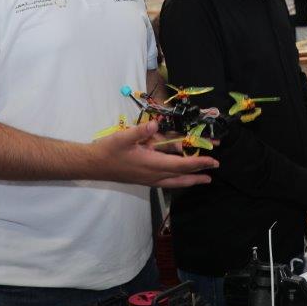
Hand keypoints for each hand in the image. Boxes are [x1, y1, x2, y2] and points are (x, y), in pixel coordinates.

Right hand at [90, 121, 218, 187]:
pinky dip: (177, 180)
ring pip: (174, 182)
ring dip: (189, 180)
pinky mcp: (143, 180)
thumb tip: (155, 124)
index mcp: (151, 164)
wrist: (93, 166)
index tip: (212, 161)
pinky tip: (179, 177)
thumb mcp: (123, 137)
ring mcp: (148, 179)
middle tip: (213, 172)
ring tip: (203, 180)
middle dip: (198, 174)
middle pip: (181, 177)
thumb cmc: (108, 151)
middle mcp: (153, 175)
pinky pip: (166, 182)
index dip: (198, 163)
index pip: (180, 165)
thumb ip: (140, 131)